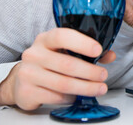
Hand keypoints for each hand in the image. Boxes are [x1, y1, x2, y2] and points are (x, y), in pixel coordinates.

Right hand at [0, 28, 115, 110]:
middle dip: (90, 71)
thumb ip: (89, 52)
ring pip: (63, 83)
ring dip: (86, 87)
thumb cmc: (49, 61)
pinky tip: (77, 95)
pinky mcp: (27, 92)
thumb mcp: (66, 51)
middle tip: (104, 75)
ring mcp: (28, 73)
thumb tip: (110, 55)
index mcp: (46, 39)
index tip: (98, 50)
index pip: (62, 36)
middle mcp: (34, 54)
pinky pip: (56, 97)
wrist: (22, 79)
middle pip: (66, 64)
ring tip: (100, 88)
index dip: (82, 43)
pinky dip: (71, 97)